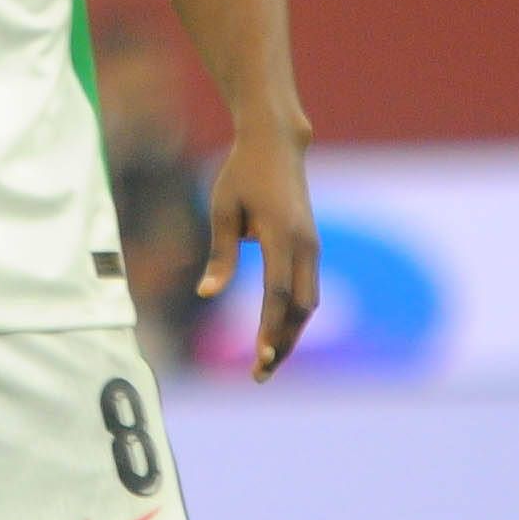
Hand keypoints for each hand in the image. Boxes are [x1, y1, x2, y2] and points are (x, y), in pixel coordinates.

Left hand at [197, 126, 319, 380]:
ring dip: (291, 334)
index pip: (278, 293)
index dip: (270, 328)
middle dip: (283, 343)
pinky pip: (308, 290)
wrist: (277, 144)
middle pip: (301, 308)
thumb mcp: (222, 209)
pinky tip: (277, 335)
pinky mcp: (311, 247)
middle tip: (260, 374)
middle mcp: (304, 244)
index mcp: (281, 234)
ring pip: (309, 303)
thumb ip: (219, 254)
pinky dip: (294, 316)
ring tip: (267, 363)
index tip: (260, 358)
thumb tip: (205, 295)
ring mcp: (312, 246)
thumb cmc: (242, 174)